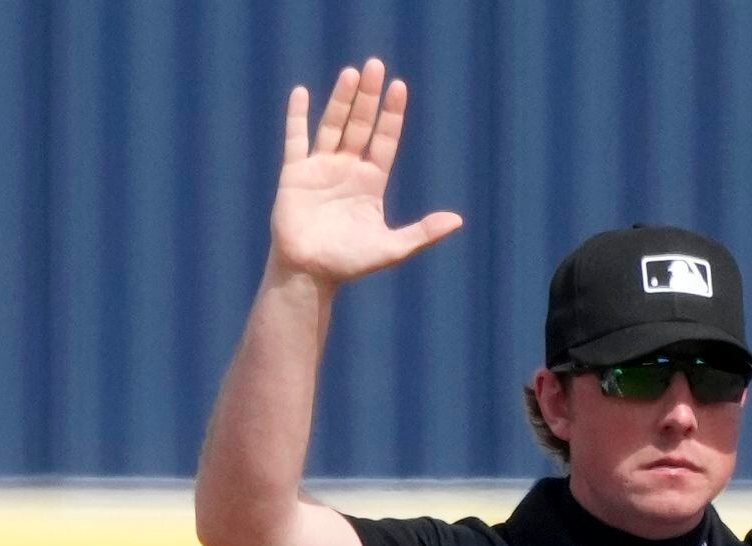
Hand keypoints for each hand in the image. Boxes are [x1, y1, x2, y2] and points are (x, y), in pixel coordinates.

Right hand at [269, 60, 461, 289]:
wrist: (308, 275)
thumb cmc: (348, 264)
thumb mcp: (392, 249)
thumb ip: (422, 234)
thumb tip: (457, 221)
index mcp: (370, 181)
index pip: (384, 139)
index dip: (392, 114)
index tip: (399, 87)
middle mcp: (347, 169)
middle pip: (360, 125)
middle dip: (368, 96)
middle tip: (375, 65)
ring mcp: (320, 169)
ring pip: (333, 126)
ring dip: (342, 100)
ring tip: (352, 72)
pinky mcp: (294, 175)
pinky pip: (296, 140)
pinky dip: (298, 117)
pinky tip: (302, 93)